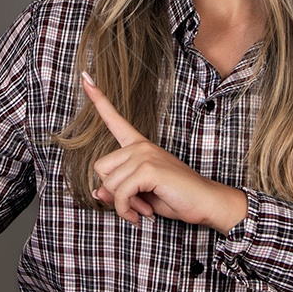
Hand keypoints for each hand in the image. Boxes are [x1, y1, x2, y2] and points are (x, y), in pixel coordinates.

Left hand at [81, 72, 246, 233]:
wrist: (206, 203)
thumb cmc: (176, 197)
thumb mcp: (141, 194)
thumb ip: (119, 190)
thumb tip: (97, 192)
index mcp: (139, 146)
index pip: (115, 120)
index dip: (98, 99)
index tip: (86, 77)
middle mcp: (140, 146)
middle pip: (101, 167)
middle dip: (114, 191)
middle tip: (136, 203)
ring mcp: (145, 155)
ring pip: (109, 184)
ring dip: (123, 205)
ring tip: (144, 208)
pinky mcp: (148, 169)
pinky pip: (121, 194)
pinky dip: (127, 210)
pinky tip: (144, 213)